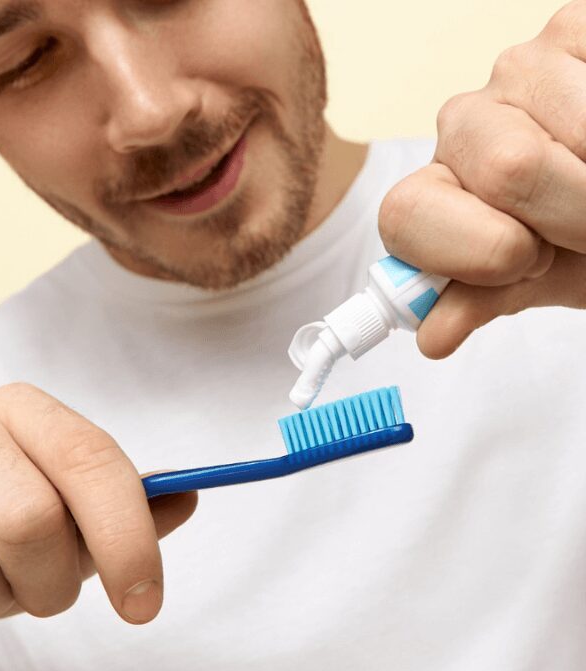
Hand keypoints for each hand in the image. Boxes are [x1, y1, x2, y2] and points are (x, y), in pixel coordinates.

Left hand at [378, 0, 585, 357]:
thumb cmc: (579, 240)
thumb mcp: (532, 280)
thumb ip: (478, 298)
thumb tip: (431, 337)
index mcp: (433, 193)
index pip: (405, 216)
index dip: (476, 251)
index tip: (525, 260)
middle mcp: (461, 125)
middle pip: (502, 169)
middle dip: (565, 213)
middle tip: (585, 224)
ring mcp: (515, 72)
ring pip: (563, 130)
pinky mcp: (571, 29)